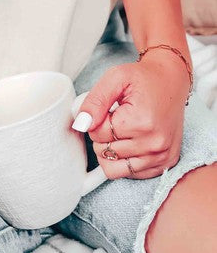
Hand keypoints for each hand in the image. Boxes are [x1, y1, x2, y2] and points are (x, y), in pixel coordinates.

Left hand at [73, 51, 190, 179]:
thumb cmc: (144, 78)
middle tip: (115, 118)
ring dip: (111, 150)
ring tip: (121, 130)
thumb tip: (81, 124)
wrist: (171, 81)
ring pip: (115, 169)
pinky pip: (131, 174)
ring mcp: (161, 157)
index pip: (98, 134)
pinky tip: (131, 141)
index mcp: (141, 122)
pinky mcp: (165, 164)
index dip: (96, 120)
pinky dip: (125, 160)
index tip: (108, 109)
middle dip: (103, 135)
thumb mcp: (116, 77)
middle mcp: (154, 144)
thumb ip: (95, 100)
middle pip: (105, 152)